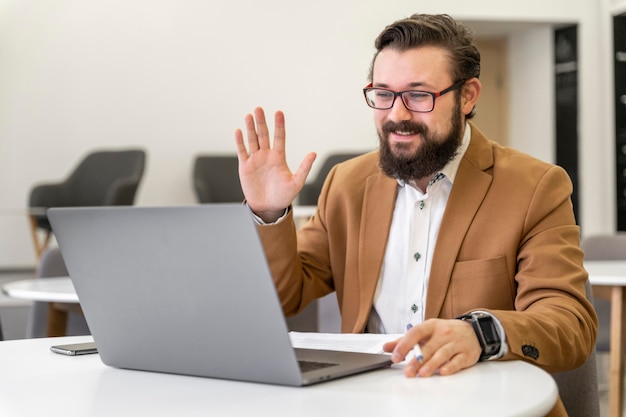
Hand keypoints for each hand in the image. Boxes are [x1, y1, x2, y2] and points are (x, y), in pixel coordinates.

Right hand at [234, 107, 315, 221]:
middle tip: (259, 109)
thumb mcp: (296, 183)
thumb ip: (304, 168)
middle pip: (263, 135)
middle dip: (261, 122)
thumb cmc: (283, 196)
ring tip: (249, 115)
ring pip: (252, 140)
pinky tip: (239, 131)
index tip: (279, 112)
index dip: (279, 125)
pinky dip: (240, 141)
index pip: (279, 137)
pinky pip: (242, 151)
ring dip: (250, 128)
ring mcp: (255, 160)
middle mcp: (267, 155)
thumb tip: (313, 153)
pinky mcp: (245, 166)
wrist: (268, 208)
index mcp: (279, 157)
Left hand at [382, 318, 481, 376]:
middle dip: (416, 360)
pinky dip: (450, 367)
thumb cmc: (445, 332)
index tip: (395, 356)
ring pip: (442, 354)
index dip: (404, 345)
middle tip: (407, 372)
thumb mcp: (426, 332)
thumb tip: (386, 347)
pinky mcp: (467, 354)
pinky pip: (458, 361)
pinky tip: (442, 372)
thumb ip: (406, 340)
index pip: (416, 333)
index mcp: (431, 326)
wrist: (473, 331)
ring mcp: (456, 343)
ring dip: (431, 364)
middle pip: (428, 347)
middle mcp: (444, 333)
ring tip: (422, 373)